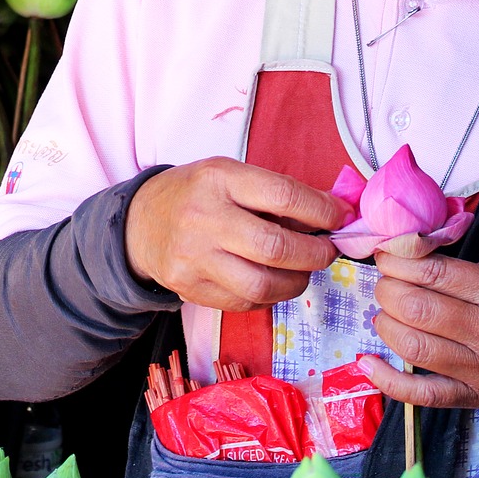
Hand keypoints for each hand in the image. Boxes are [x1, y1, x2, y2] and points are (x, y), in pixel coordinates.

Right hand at [124, 157, 346, 311]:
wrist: (139, 224)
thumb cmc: (195, 194)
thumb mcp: (229, 175)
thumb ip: (274, 191)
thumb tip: (331, 213)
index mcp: (219, 179)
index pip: (283, 195)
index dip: (321, 211)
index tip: (339, 218)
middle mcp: (204, 218)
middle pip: (275, 247)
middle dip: (315, 254)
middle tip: (327, 252)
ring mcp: (195, 258)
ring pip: (262, 285)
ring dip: (296, 282)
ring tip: (302, 271)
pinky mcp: (191, 289)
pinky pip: (245, 303)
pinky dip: (269, 296)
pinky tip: (272, 282)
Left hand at [361, 252, 478, 409]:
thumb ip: (464, 267)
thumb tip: (411, 259)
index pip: (435, 273)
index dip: (399, 260)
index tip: (387, 254)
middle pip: (417, 309)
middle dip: (388, 289)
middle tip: (386, 281)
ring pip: (413, 348)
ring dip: (385, 323)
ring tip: (385, 310)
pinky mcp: (473, 397)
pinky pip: (422, 395)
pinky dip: (388, 381)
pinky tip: (367, 363)